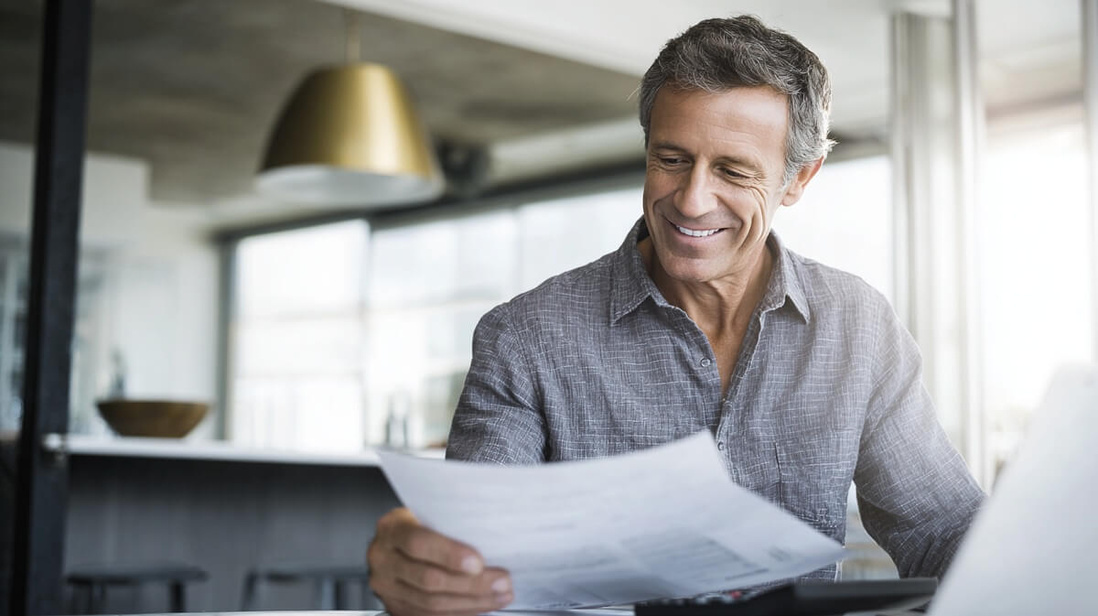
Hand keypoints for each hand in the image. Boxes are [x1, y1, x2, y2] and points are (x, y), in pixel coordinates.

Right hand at [368, 507, 513, 615]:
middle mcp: (383, 560)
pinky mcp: (396, 606)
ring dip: (471, 602)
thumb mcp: (426, 511)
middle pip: (428, 579)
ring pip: (431, 603)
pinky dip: (460, 612)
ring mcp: (387, 587)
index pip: (418, 544)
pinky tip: (481, 605)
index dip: (449, 555)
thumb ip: (449, 523)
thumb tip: (493, 537)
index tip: (479, 562)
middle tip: (501, 582)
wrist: (390, 542)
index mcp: (392, 529)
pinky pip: (429, 615)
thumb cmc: (416, 522)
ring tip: (499, 596)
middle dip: (471, 584)